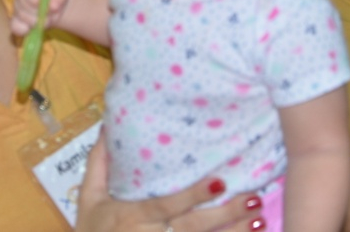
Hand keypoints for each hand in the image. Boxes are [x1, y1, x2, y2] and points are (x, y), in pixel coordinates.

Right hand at [10, 0, 72, 35]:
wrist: (54, 1)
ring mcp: (17, 8)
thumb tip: (53, 7)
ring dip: (38, 22)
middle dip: (41, 13)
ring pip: (22, 18)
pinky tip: (35, 29)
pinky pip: (16, 28)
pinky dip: (26, 30)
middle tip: (53, 14)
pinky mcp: (17, 20)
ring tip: (49, 20)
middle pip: (24, 6)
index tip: (43, 5)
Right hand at [75, 130, 265, 231]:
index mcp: (132, 217)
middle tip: (254, 200)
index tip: (219, 181)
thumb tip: (107, 127)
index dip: (193, 196)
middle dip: (225, 215)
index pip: (167, 206)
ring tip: (260, 219)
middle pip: (194, 228)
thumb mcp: (89, 200)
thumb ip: (99, 165)